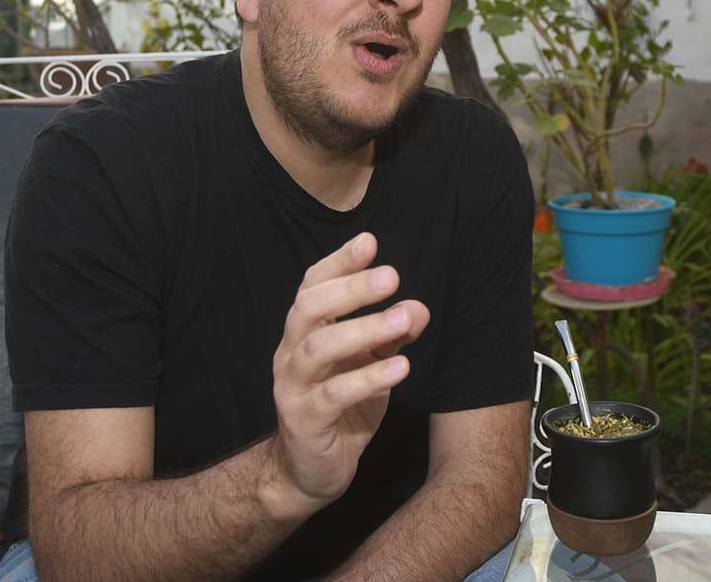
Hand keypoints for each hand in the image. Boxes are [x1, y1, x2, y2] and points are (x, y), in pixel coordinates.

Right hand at [271, 232, 428, 509]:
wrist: (310, 470)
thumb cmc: (343, 406)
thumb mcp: (372, 363)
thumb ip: (392, 334)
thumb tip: (419, 308)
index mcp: (304, 331)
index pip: (313, 286)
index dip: (339, 262)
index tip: (370, 241)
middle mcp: (291, 352)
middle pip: (309, 308)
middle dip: (351, 289)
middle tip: (392, 276)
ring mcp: (292, 386)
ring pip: (318, 348)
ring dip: (363, 329)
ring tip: (403, 319)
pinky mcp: (304, 420)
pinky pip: (333, 395)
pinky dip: (368, 378)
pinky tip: (400, 366)